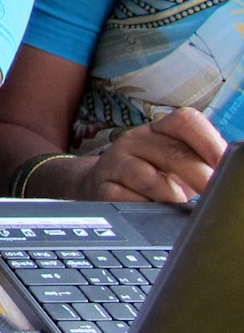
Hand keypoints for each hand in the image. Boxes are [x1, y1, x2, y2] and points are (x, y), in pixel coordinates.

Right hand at [77, 107, 227, 201]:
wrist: (102, 183)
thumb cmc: (153, 174)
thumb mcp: (177, 162)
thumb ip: (203, 162)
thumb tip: (232, 177)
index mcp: (160, 129)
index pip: (187, 121)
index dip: (212, 144)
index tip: (227, 170)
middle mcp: (136, 140)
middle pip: (173, 153)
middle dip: (201, 178)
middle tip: (215, 196)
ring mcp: (116, 162)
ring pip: (148, 178)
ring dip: (171, 196)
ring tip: (179, 206)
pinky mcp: (102, 187)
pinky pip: (125, 199)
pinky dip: (143, 209)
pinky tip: (150, 211)